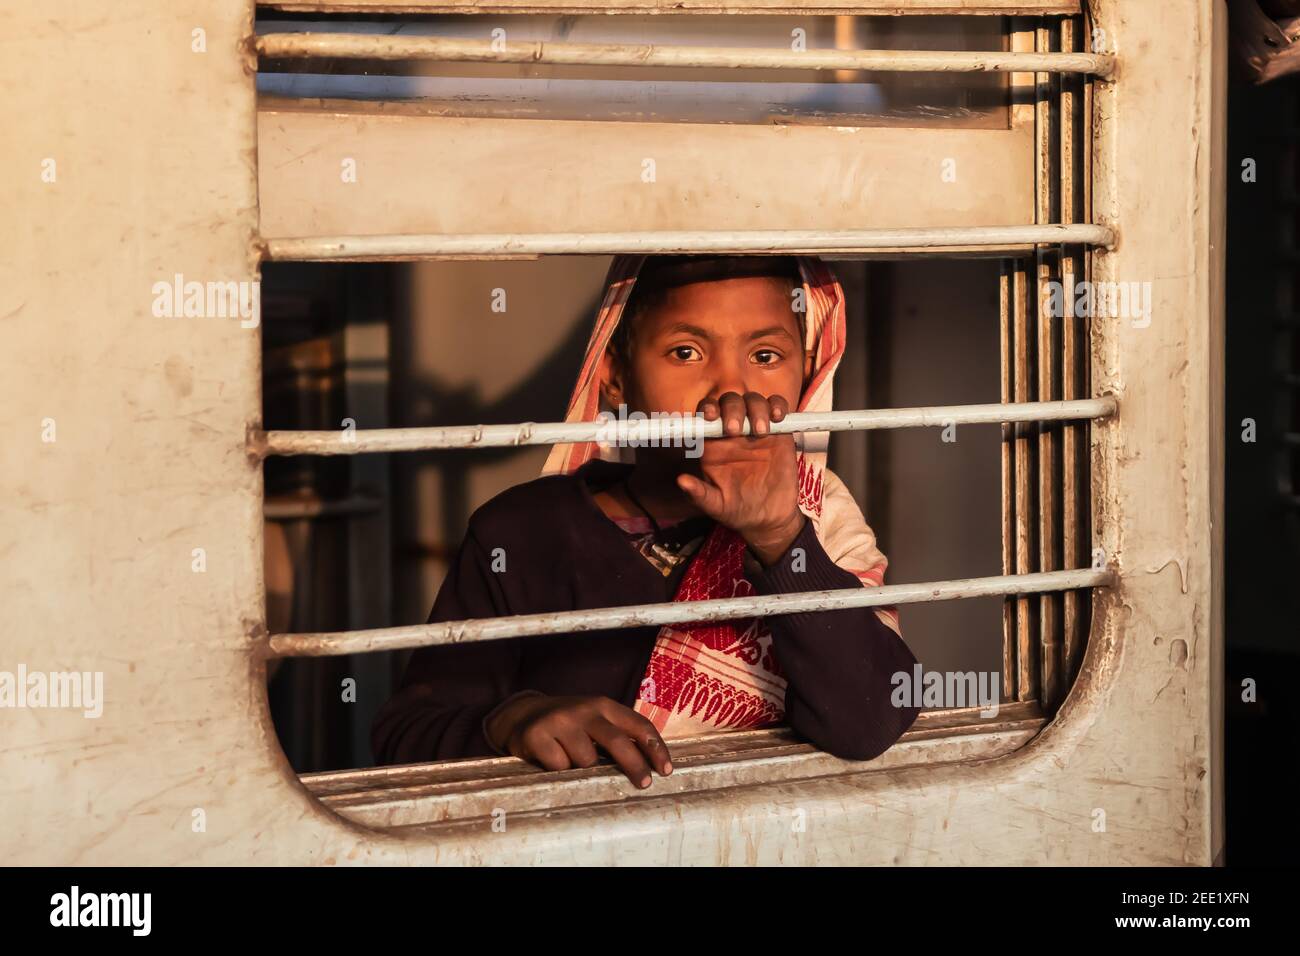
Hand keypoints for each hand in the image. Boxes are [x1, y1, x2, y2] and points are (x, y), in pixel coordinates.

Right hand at [486, 694, 672, 788]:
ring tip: (571, 761)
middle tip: (644, 785)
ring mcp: (560, 721)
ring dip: (583, 769)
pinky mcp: (537, 735)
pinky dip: (558, 770)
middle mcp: (584, 710)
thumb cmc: (569, 725)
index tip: (666, 770)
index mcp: (604, 706)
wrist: (522, 714)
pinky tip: (550, 760)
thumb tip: (648, 768)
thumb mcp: (594, 721)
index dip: (656, 748)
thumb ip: (617, 736)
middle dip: (635, 765)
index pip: (638, 725)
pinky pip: (559, 766)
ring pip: (585, 760)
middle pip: (617, 741)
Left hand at [676, 391, 805, 564]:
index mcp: (714, 444)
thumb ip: (700, 494)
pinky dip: (778, 405)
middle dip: (731, 408)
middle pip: (729, 402)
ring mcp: (756, 428)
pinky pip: (777, 408)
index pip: (706, 416)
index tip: (711, 416)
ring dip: (755, 408)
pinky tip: (778, 418)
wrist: (770, 518)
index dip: (707, 410)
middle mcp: (733, 432)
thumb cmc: (738, 511)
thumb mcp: (717, 506)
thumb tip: (681, 481)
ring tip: (761, 431)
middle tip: (736, 430)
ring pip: (753, 401)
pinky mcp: (779, 431)